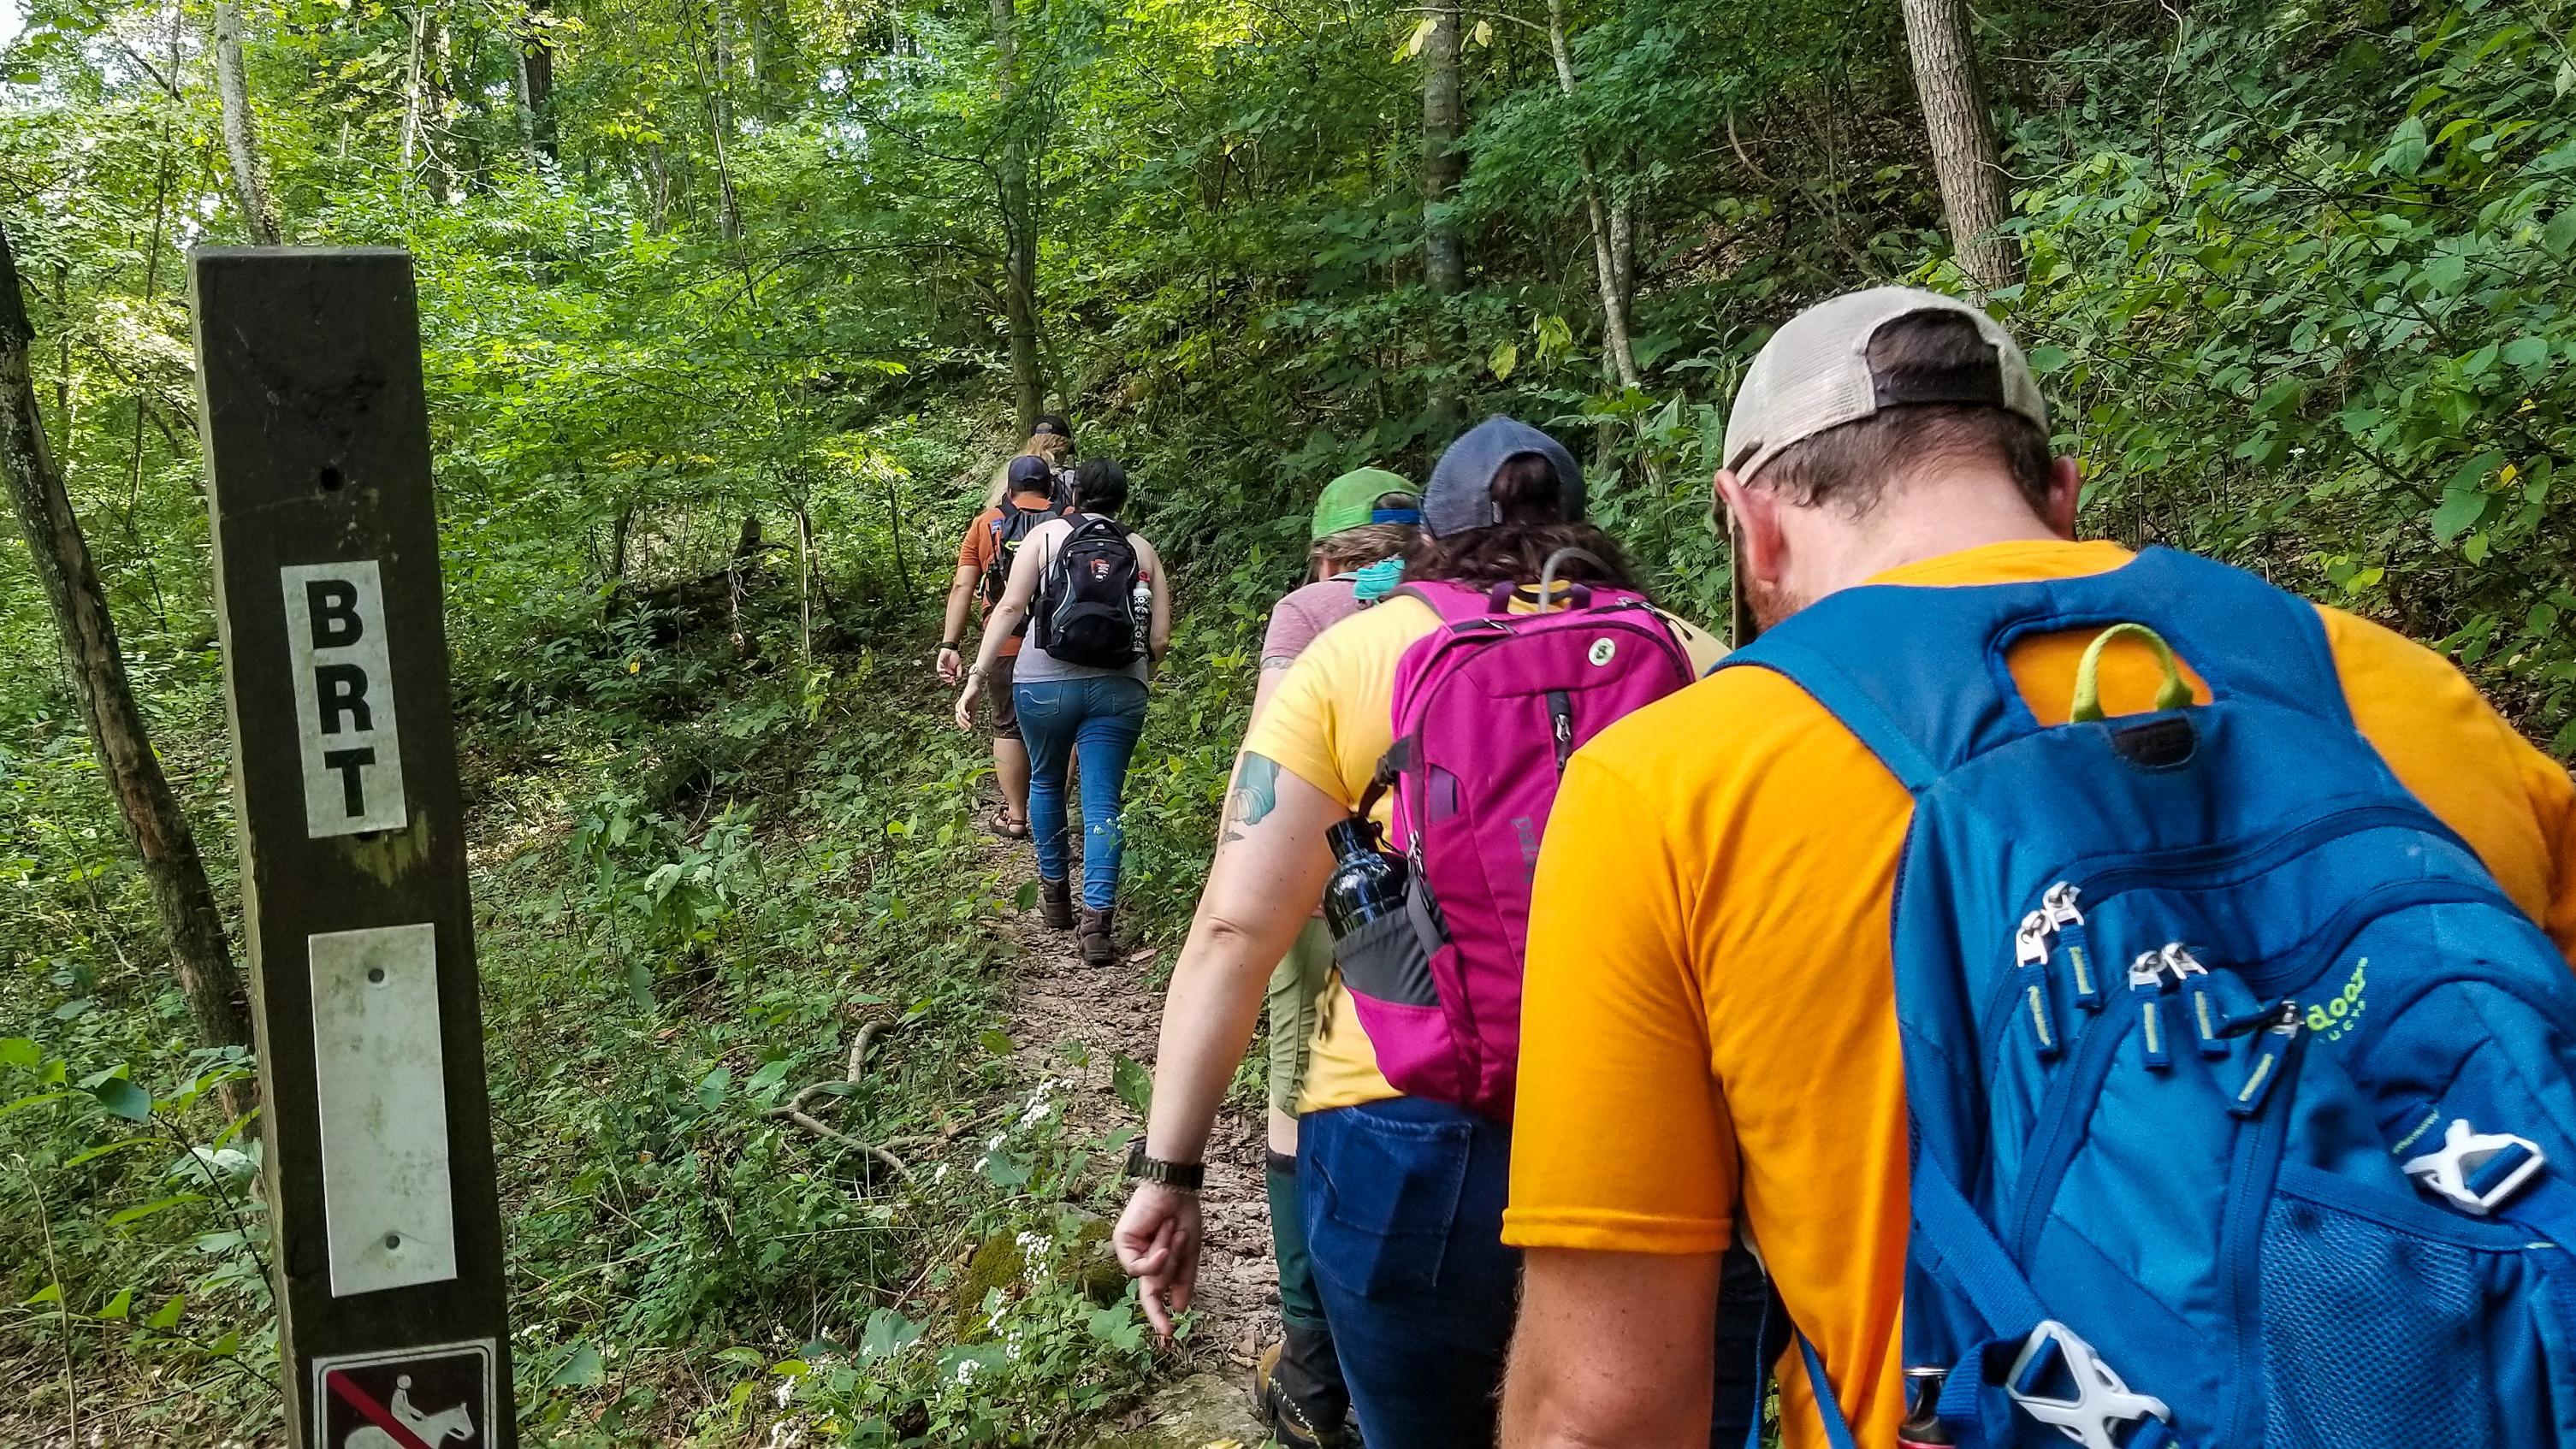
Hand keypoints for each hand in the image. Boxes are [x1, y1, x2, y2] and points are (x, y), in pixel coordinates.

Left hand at [936, 645, 961, 684]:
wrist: (951, 649)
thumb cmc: (955, 656)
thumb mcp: (959, 665)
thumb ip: (959, 671)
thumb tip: (959, 677)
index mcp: (951, 672)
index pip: (951, 679)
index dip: (952, 682)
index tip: (954, 683)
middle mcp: (946, 671)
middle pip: (945, 679)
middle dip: (948, 681)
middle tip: (952, 681)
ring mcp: (942, 668)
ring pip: (941, 675)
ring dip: (945, 677)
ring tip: (949, 676)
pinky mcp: (939, 664)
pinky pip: (938, 670)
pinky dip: (941, 671)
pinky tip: (945, 670)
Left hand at [953, 672, 982, 731]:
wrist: (975, 688)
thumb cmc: (974, 698)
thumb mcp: (973, 709)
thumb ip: (972, 717)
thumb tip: (971, 725)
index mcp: (959, 709)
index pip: (959, 720)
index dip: (962, 725)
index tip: (968, 729)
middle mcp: (958, 707)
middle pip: (958, 719)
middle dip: (963, 725)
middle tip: (969, 729)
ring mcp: (960, 704)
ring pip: (960, 715)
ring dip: (965, 721)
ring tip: (969, 725)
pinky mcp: (963, 701)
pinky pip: (962, 709)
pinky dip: (965, 714)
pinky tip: (969, 717)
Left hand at [1113, 1180, 1202, 1341]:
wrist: (1176, 1190)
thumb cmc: (1184, 1217)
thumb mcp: (1189, 1254)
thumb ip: (1183, 1282)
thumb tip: (1178, 1310)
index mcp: (1157, 1266)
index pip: (1155, 1298)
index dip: (1160, 1319)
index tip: (1167, 1340)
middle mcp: (1141, 1262)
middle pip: (1155, 1289)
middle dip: (1165, 1290)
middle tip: (1170, 1300)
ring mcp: (1130, 1254)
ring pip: (1149, 1277)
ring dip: (1167, 1257)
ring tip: (1172, 1230)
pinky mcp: (1121, 1244)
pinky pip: (1138, 1267)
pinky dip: (1153, 1258)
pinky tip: (1161, 1242)